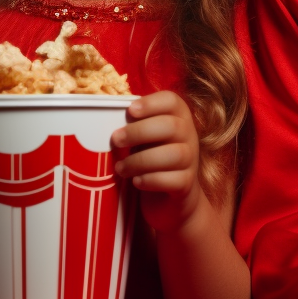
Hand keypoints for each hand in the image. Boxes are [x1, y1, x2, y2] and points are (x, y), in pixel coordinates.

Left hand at [111, 91, 201, 233]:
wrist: (170, 198)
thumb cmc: (151, 159)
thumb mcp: (145, 139)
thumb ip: (135, 126)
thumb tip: (106, 117)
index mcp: (178, 117)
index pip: (172, 101)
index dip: (151, 103)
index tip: (130, 111)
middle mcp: (189, 135)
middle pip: (171, 126)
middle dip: (139, 132)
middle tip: (116, 140)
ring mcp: (191, 160)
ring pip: (173, 155)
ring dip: (140, 161)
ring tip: (120, 168)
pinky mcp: (187, 184)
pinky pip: (173, 180)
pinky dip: (151, 180)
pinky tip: (136, 181)